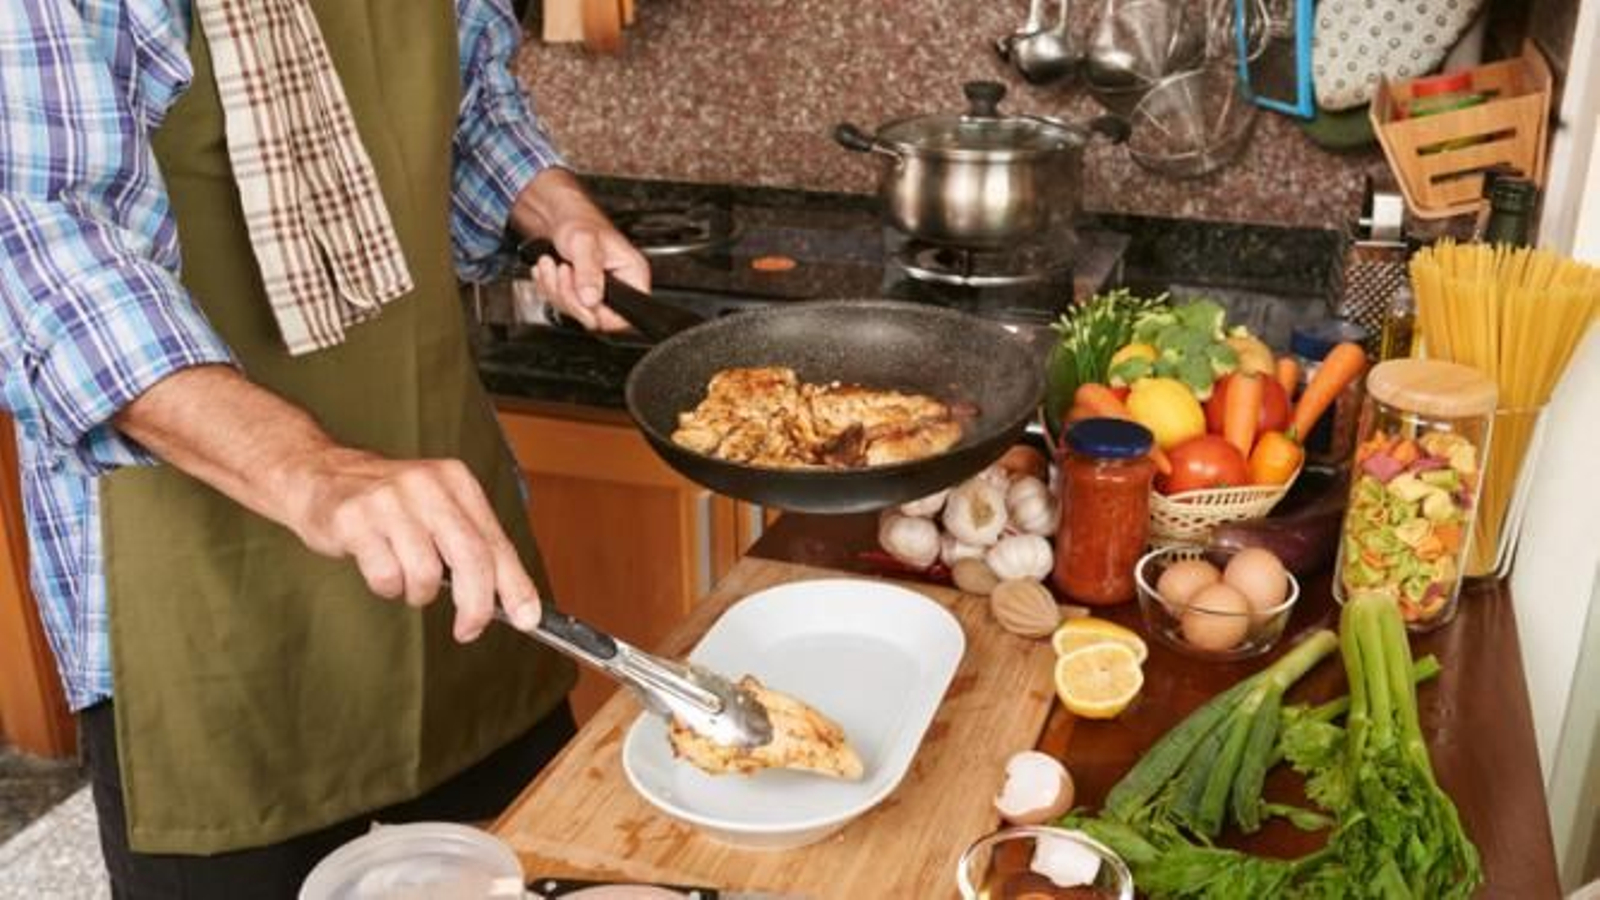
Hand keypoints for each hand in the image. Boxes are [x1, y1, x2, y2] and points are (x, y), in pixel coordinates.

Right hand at [282, 447, 540, 641]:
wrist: (318, 473)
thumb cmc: (387, 502)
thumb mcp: (438, 509)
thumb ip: (472, 547)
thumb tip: (513, 600)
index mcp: (456, 482)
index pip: (496, 542)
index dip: (515, 585)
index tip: (527, 618)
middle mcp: (427, 485)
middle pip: (471, 556)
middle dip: (476, 604)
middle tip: (469, 629)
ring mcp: (389, 501)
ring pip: (425, 573)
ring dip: (418, 592)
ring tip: (405, 577)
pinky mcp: (355, 519)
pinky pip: (386, 576)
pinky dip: (387, 586)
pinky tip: (379, 567)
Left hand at [514, 168, 649, 331]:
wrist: (562, 216)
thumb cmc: (580, 221)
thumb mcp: (585, 243)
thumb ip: (589, 272)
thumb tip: (591, 299)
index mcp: (634, 275)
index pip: (623, 316)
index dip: (598, 312)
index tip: (581, 294)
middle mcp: (621, 287)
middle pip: (595, 318)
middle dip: (569, 296)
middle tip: (562, 271)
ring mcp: (600, 293)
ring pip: (576, 312)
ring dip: (555, 290)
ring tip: (551, 265)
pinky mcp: (581, 294)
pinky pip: (563, 305)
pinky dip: (550, 289)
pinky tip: (550, 270)